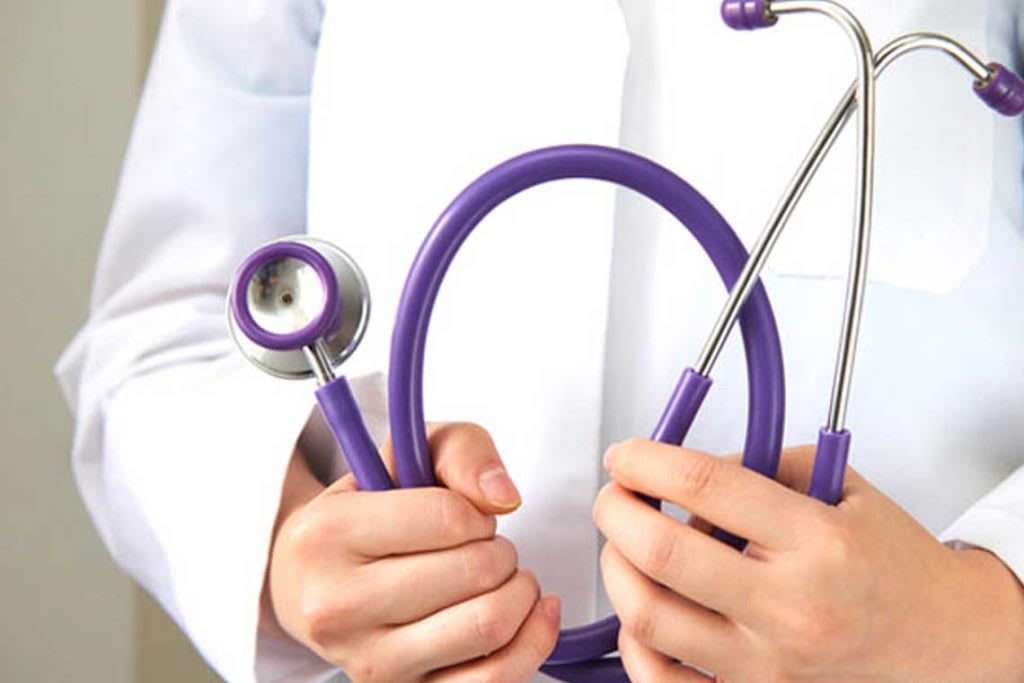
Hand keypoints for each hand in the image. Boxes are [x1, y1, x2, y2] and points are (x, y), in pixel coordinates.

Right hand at [266, 422, 559, 682]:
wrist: (308, 581)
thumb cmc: (366, 512)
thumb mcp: (403, 455)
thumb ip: (461, 450)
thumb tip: (503, 497)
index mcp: (327, 535)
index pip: (448, 517)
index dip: (477, 511)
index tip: (466, 515)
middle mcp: (337, 607)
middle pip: (474, 572)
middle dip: (500, 549)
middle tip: (484, 545)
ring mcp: (369, 662)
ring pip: (488, 625)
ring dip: (519, 591)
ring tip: (502, 577)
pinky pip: (493, 681)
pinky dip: (532, 640)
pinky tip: (533, 610)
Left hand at [593, 441, 1023, 681]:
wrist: (945, 643)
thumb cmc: (891, 563)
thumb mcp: (841, 486)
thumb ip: (756, 467)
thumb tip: (674, 472)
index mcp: (818, 542)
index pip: (703, 485)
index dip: (644, 460)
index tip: (625, 455)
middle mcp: (792, 608)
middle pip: (662, 552)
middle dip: (614, 510)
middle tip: (614, 496)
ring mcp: (769, 666)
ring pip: (648, 617)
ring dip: (616, 569)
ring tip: (626, 547)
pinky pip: (661, 680)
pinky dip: (635, 641)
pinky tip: (645, 608)